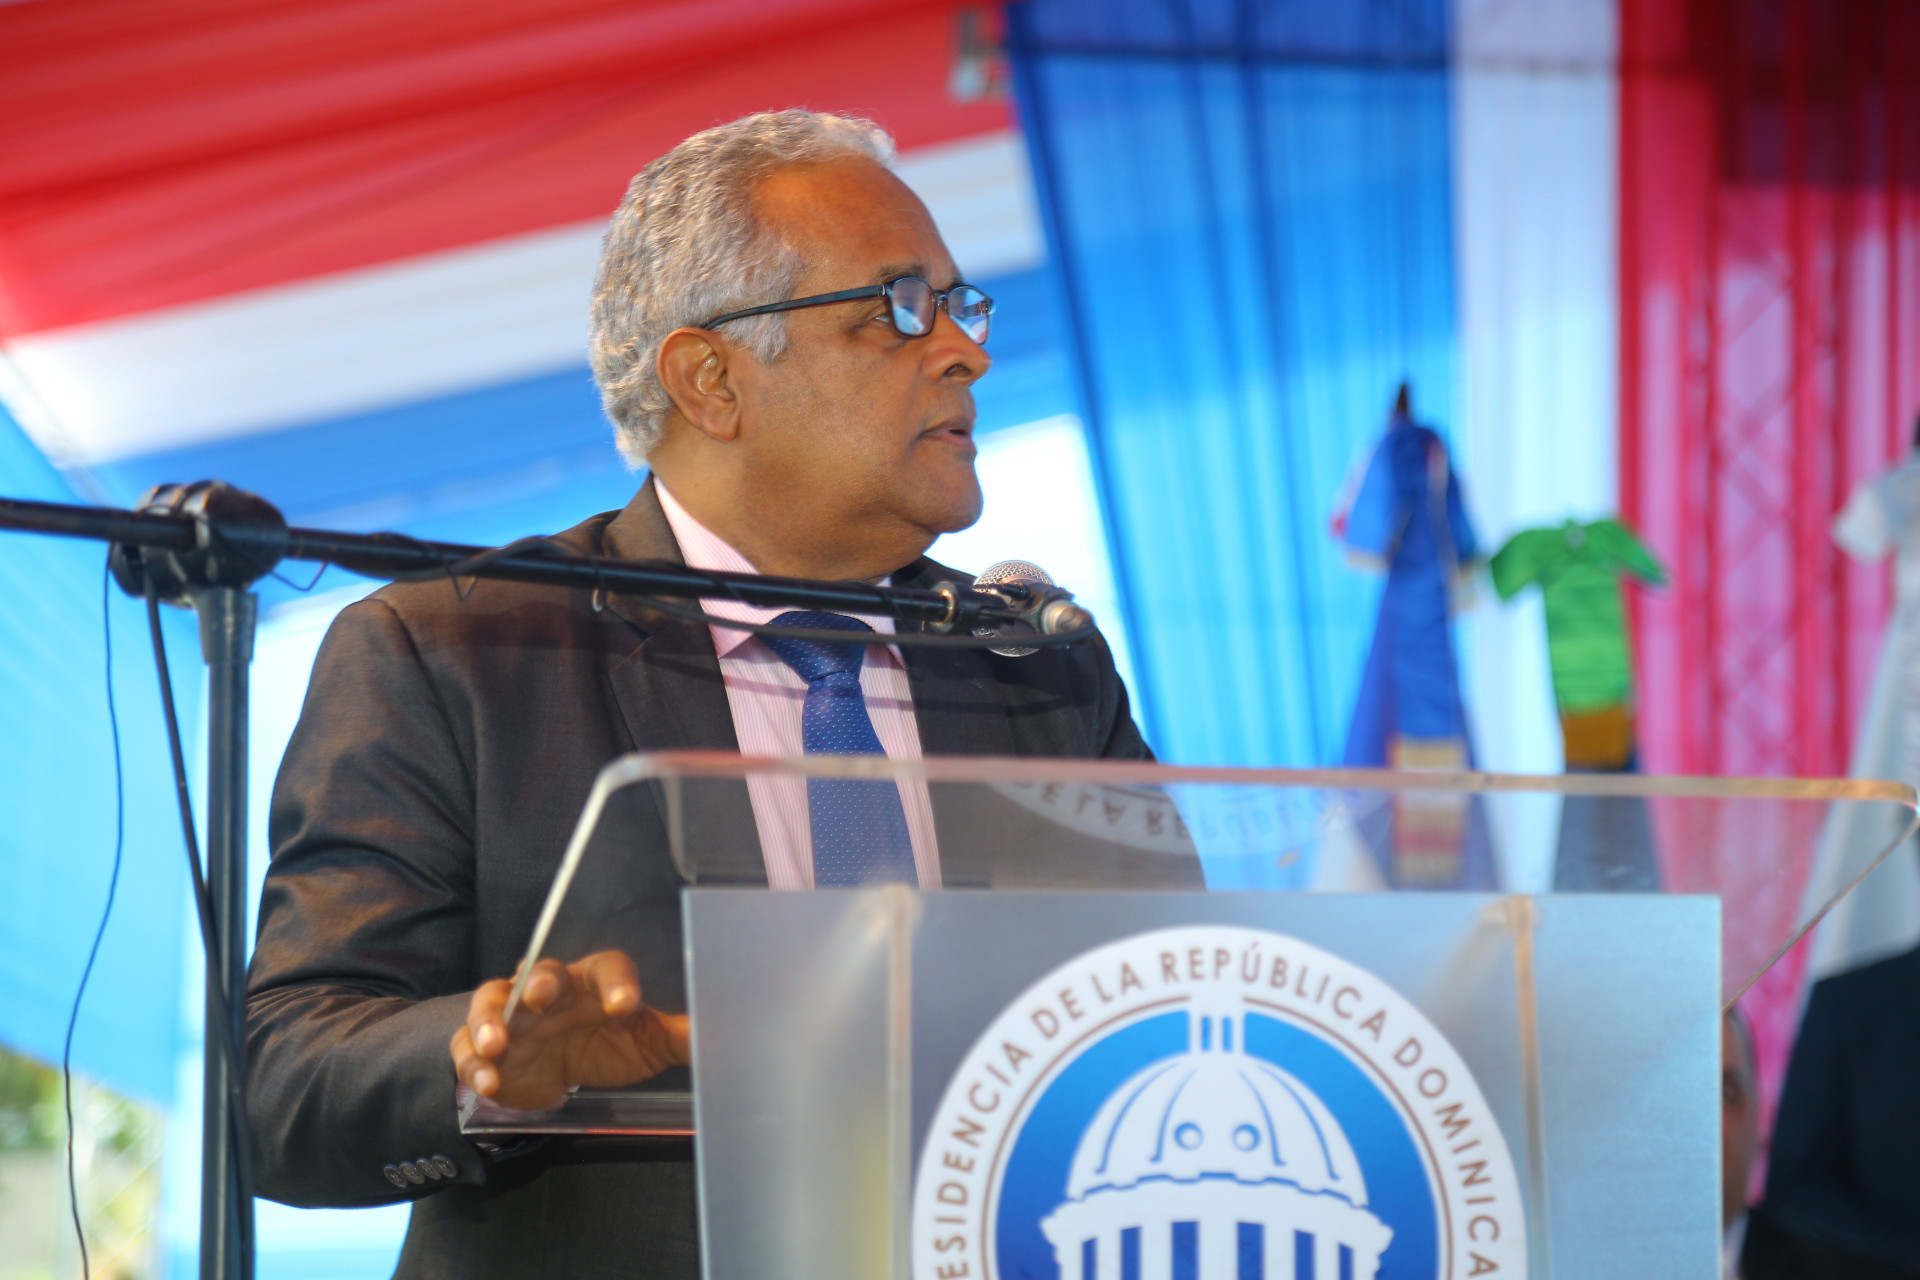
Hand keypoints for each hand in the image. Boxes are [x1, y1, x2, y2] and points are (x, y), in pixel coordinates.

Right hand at [450, 950, 689, 1111]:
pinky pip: (467, 1044)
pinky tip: (486, 1081)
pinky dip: (472, 1061)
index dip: (617, 983)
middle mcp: (552, 990)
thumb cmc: (603, 1046)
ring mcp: (512, 1014)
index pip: (608, 968)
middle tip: (542, 997)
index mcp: (595, 983)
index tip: (626, 1007)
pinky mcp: (483, 1044)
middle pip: (543, 971)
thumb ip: (676, 1038)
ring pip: (493, 1000)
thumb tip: (723, 1034)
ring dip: (492, 1020)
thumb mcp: (643, 1045)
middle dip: (540, 982)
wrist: (555, 1074)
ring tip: (499, 1045)